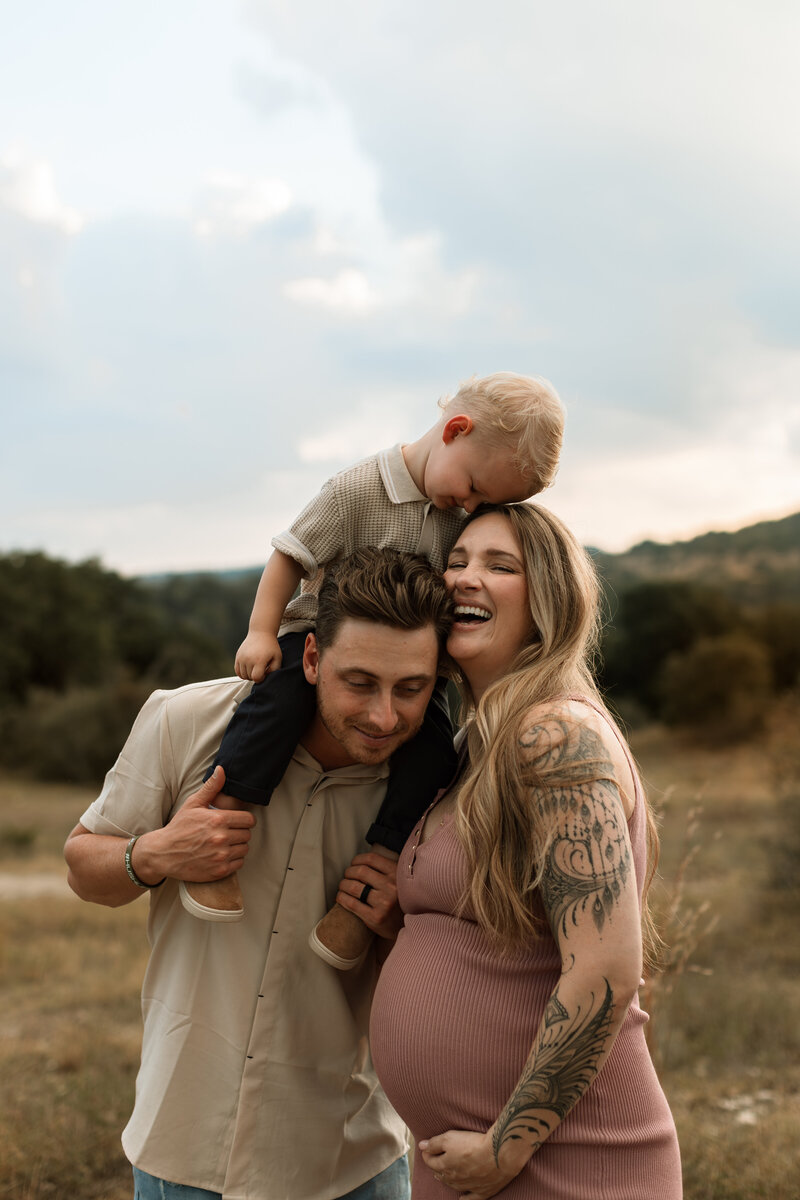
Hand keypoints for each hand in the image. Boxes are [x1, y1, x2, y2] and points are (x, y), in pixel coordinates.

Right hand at [136, 768, 255, 882]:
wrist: (163, 854)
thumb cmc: (179, 827)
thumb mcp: (193, 804)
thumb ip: (211, 787)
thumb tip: (222, 770)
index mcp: (218, 820)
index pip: (248, 820)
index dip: (243, 819)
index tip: (236, 821)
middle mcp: (221, 838)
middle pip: (247, 834)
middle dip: (240, 832)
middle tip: (228, 832)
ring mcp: (220, 856)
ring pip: (244, 849)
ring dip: (238, 846)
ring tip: (225, 843)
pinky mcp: (219, 871)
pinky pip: (239, 863)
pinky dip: (234, 860)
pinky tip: (222, 854)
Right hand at [235, 631, 281, 681]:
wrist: (261, 632)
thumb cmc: (271, 646)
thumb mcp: (277, 657)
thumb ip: (274, 670)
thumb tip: (265, 677)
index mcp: (259, 660)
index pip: (256, 678)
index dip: (261, 678)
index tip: (265, 672)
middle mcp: (248, 659)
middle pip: (249, 677)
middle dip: (256, 676)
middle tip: (262, 669)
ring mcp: (241, 658)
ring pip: (242, 675)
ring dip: (249, 675)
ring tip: (256, 668)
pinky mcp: (238, 656)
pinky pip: (237, 671)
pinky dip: (242, 672)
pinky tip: (249, 668)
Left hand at [335, 852, 402, 941]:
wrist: (409, 925)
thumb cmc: (400, 900)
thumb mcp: (400, 880)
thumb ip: (386, 869)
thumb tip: (362, 860)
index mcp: (397, 874)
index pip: (371, 859)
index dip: (357, 860)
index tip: (353, 864)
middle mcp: (392, 887)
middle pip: (360, 871)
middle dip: (348, 872)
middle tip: (347, 876)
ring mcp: (384, 903)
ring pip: (353, 887)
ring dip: (343, 885)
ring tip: (343, 886)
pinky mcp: (376, 918)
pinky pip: (351, 903)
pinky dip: (342, 898)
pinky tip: (341, 897)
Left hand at [418, 1130, 523, 1199]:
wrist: (498, 1154)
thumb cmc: (473, 1144)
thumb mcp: (450, 1137)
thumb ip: (434, 1143)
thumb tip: (422, 1146)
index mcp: (445, 1166)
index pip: (431, 1161)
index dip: (427, 1154)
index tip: (426, 1149)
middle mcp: (455, 1179)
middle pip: (442, 1174)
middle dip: (436, 1167)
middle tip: (434, 1162)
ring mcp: (469, 1187)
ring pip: (454, 1185)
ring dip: (447, 1180)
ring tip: (443, 1176)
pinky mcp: (483, 1191)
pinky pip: (471, 1198)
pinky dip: (464, 1198)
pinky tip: (461, 1198)